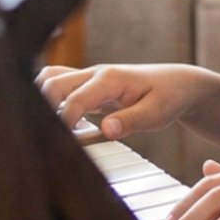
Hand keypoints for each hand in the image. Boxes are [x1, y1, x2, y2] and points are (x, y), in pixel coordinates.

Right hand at [36, 62, 209, 138]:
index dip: (63, 121)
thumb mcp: (157, 113)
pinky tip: (54, 123)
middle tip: (47, 138)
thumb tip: (107, 131)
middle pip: (52, 82)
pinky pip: (59, 86)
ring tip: (46, 129)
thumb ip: (132, 121)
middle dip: (41, 108)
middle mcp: (94, 74)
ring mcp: (89, 78)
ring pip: (50, 79)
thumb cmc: (169, 97)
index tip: (61, 145)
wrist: (178, 84)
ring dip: (41, 100)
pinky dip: (49, 100)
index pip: (75, 98)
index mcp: (110, 79)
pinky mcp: (88, 86)